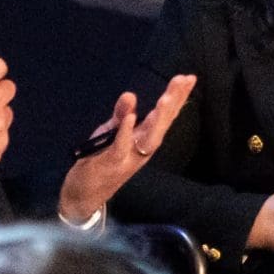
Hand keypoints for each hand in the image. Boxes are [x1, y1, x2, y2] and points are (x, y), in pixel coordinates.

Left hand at [57, 75, 196, 224]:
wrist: (84, 195)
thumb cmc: (100, 161)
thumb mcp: (111, 133)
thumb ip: (121, 115)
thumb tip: (131, 95)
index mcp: (144, 139)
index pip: (165, 115)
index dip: (178, 98)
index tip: (189, 77)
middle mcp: (143, 149)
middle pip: (163, 124)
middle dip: (174, 102)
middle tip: (184, 81)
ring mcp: (129, 157)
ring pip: (149, 137)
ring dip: (158, 119)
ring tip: (166, 98)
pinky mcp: (110, 163)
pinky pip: (121, 146)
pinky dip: (127, 132)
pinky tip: (133, 117)